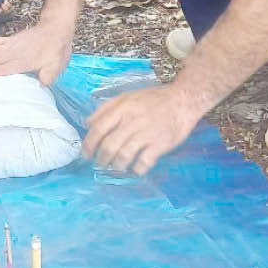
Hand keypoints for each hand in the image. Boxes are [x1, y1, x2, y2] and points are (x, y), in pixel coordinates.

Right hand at [0, 22, 71, 83]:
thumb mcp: (57, 65)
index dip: (0, 70)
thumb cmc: (56, 50)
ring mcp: (11, 44)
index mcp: (27, 61)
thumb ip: (48, 75)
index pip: (11, 67)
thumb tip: (42, 84)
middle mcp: (16, 52)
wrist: (55, 29)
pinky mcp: (9, 39)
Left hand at [82, 84, 200, 174]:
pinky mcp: (161, 144)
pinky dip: (136, 170)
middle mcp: (132, 121)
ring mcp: (147, 134)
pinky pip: (144, 162)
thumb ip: (105, 108)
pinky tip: (134, 170)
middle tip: (99, 164)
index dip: (89, 144)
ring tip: (115, 168)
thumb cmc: (152, 99)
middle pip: (109, 145)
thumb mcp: (125, 97)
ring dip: (116, 166)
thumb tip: (87, 123)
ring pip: (124, 155)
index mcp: (122, 109)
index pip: (99, 128)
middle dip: (101, 159)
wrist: (182, 100)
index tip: (85, 154)